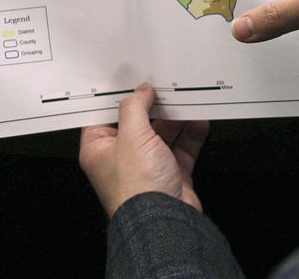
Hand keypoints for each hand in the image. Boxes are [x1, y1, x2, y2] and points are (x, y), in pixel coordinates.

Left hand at [79, 84, 208, 217]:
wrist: (164, 220)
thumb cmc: (137, 185)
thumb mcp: (131, 135)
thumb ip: (135, 108)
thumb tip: (141, 91)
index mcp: (99, 149)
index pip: (103, 116)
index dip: (115, 97)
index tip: (129, 78)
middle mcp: (122, 157)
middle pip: (136, 123)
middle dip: (151, 105)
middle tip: (163, 84)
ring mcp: (148, 166)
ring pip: (162, 134)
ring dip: (175, 118)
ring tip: (185, 98)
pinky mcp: (171, 174)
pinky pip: (182, 149)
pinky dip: (191, 134)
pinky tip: (199, 120)